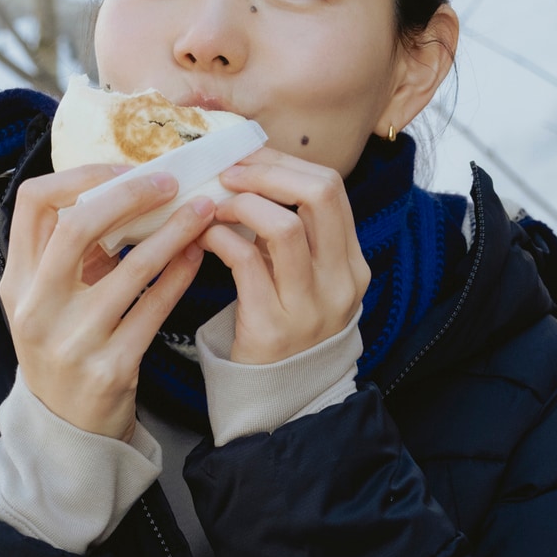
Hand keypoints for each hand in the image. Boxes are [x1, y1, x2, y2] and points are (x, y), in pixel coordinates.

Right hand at [0, 164, 215, 439]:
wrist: (66, 428)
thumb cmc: (63, 347)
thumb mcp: (46, 299)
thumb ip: (70, 251)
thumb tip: (120, 186)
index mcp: (16, 282)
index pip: (32, 202)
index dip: (80, 175)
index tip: (122, 167)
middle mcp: (37, 309)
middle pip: (77, 226)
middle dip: (130, 194)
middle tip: (170, 180)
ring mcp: (73, 341)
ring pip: (132, 267)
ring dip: (174, 231)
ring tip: (203, 211)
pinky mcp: (111, 367)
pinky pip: (156, 308)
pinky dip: (181, 274)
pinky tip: (197, 255)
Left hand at [199, 148, 369, 363]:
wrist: (282, 399)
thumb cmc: (285, 326)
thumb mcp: (305, 279)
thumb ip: (292, 233)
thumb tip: (250, 172)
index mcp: (352, 264)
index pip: (331, 188)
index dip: (286, 163)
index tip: (249, 158)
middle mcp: (340, 282)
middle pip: (320, 194)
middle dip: (268, 171)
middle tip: (230, 172)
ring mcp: (310, 307)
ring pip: (285, 226)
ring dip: (242, 203)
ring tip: (214, 205)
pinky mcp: (272, 328)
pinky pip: (247, 263)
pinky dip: (222, 239)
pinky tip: (204, 237)